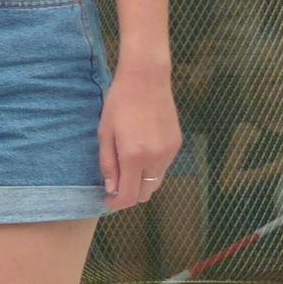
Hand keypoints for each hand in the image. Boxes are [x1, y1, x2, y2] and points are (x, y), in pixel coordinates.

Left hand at [100, 57, 182, 211]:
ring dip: (142, 182)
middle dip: (130, 194)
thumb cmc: (119, 103)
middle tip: (116, 183)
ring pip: (156, 182)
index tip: (107, 199)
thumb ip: (108, 164)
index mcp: (134, 156)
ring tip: (128, 166)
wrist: (147, 79)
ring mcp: (169, 152)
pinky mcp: (177, 144)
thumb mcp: (105, 134)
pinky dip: (152, 169)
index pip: (129, 196)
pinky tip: (141, 152)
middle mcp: (156, 158)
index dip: (116, 203)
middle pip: (146, 194)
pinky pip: (164, 167)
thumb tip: (111, 188)